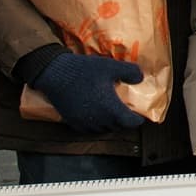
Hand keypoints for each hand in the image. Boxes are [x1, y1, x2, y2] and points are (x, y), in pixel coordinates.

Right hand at [29, 53, 144, 133]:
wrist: (55, 73)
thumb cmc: (83, 70)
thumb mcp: (111, 66)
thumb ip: (129, 72)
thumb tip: (140, 78)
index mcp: (111, 109)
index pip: (130, 123)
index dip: (136, 120)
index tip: (138, 116)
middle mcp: (98, 120)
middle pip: (117, 127)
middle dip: (123, 121)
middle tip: (125, 112)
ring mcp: (84, 123)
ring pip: (102, 130)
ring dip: (109, 124)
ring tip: (111, 113)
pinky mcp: (72, 122)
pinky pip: (88, 129)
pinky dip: (95, 124)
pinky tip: (95, 114)